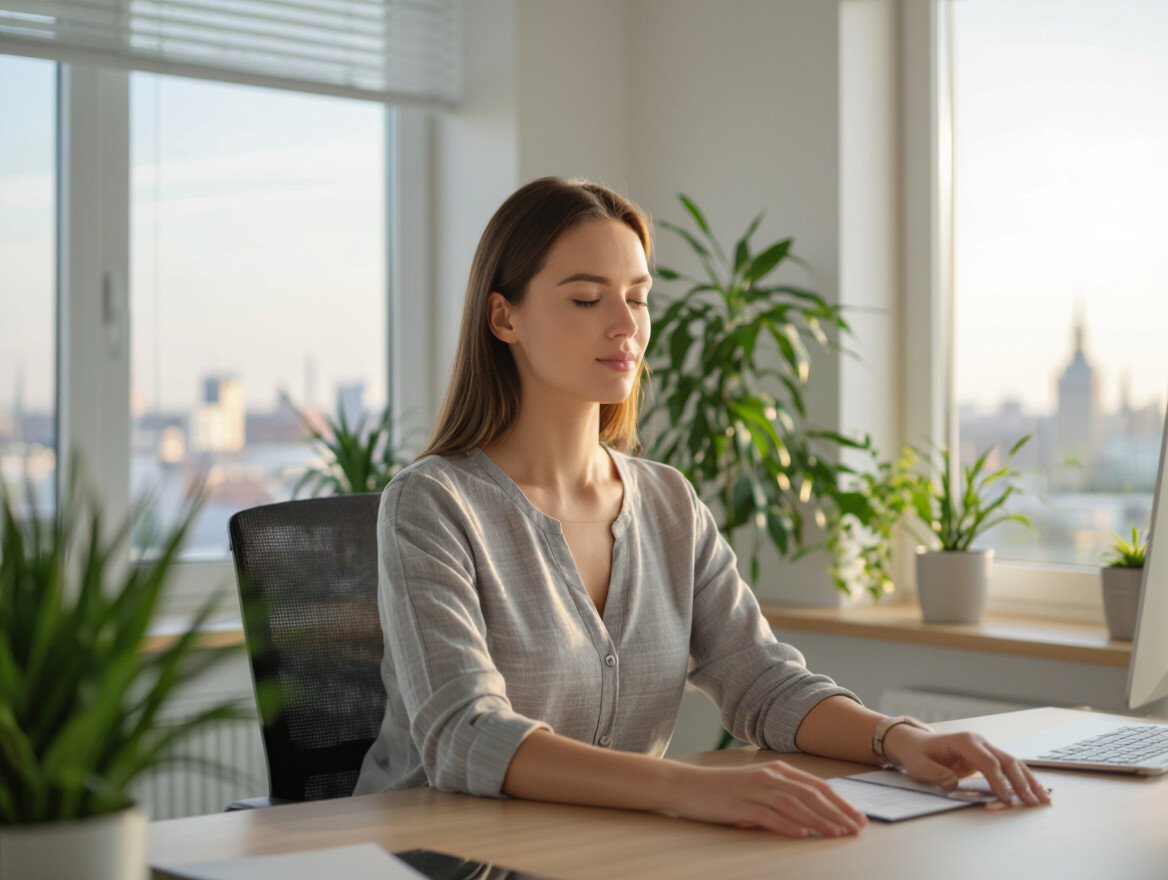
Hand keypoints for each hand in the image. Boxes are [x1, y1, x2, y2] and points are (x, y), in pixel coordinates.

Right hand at [673, 761, 867, 838]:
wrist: (685, 785)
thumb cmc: (722, 790)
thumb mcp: (756, 787)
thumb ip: (781, 796)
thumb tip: (810, 816)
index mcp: (776, 770)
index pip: (816, 785)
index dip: (840, 801)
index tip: (857, 817)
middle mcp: (769, 776)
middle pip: (810, 794)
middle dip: (837, 812)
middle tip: (855, 828)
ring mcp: (754, 790)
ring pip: (794, 805)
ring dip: (819, 820)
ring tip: (837, 834)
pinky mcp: (739, 805)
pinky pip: (768, 816)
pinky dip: (787, 825)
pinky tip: (802, 834)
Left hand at [883, 725, 1051, 805]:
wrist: (915, 743)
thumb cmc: (917, 754)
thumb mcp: (919, 766)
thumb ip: (936, 774)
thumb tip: (954, 784)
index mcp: (963, 741)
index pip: (987, 763)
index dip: (999, 782)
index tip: (1008, 800)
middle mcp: (978, 741)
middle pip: (1006, 761)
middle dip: (1021, 783)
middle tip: (1034, 803)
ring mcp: (985, 747)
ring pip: (1013, 763)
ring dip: (1029, 781)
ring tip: (1044, 799)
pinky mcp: (987, 756)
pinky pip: (1009, 767)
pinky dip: (1023, 778)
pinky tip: (1037, 790)